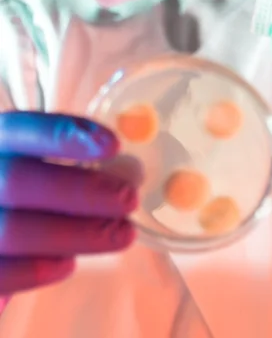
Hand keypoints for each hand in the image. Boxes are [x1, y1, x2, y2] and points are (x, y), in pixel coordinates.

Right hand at [0, 112, 137, 294]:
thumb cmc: (28, 193)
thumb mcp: (41, 166)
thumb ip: (75, 163)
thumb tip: (131, 173)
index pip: (22, 129)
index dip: (65, 135)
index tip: (114, 145)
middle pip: (18, 180)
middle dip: (81, 191)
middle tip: (130, 199)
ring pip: (12, 230)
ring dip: (75, 234)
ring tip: (122, 234)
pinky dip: (35, 270)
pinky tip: (69, 264)